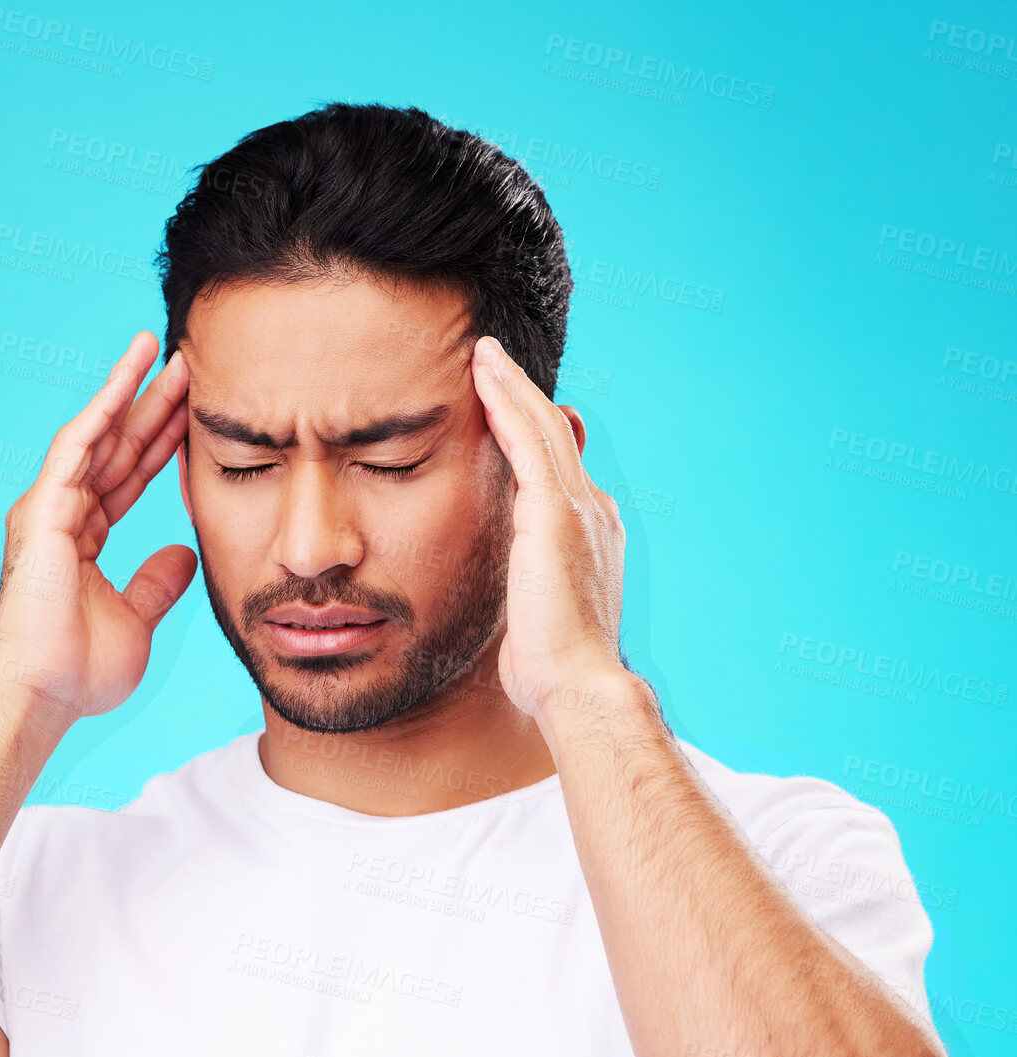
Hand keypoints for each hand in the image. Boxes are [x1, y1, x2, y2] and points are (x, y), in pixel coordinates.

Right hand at [0, 330, 195, 724]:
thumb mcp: (136, 620)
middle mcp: (64, 516)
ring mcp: (50, 509)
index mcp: (84, 539)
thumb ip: (157, 583)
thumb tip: (184, 553)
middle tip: (189, 365)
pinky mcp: (42, 510)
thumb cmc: (78, 671)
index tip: (195, 412)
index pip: (131, 477)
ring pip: (98, 436)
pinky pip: (76, 448)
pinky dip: (102, 411)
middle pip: (119, 448)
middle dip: (153, 406)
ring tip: (162, 350)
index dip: (163, 444)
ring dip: (130, 391)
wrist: (42, 695)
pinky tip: (128, 378)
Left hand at [470, 335, 627, 720]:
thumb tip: (511, 595)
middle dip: (523, 396)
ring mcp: (579, 507)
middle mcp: (592, 511)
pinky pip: (527, 438)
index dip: (532, 435)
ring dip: (510, 384)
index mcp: (590, 535)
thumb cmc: (552, 669)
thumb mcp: (536, 617)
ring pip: (541, 426)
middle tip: (492, 359)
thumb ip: (525, 588)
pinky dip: (506, 400)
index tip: (506, 410)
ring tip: (483, 351)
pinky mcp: (556, 511)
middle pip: (554, 436)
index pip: (557, 469)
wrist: (579, 686)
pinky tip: (482, 372)